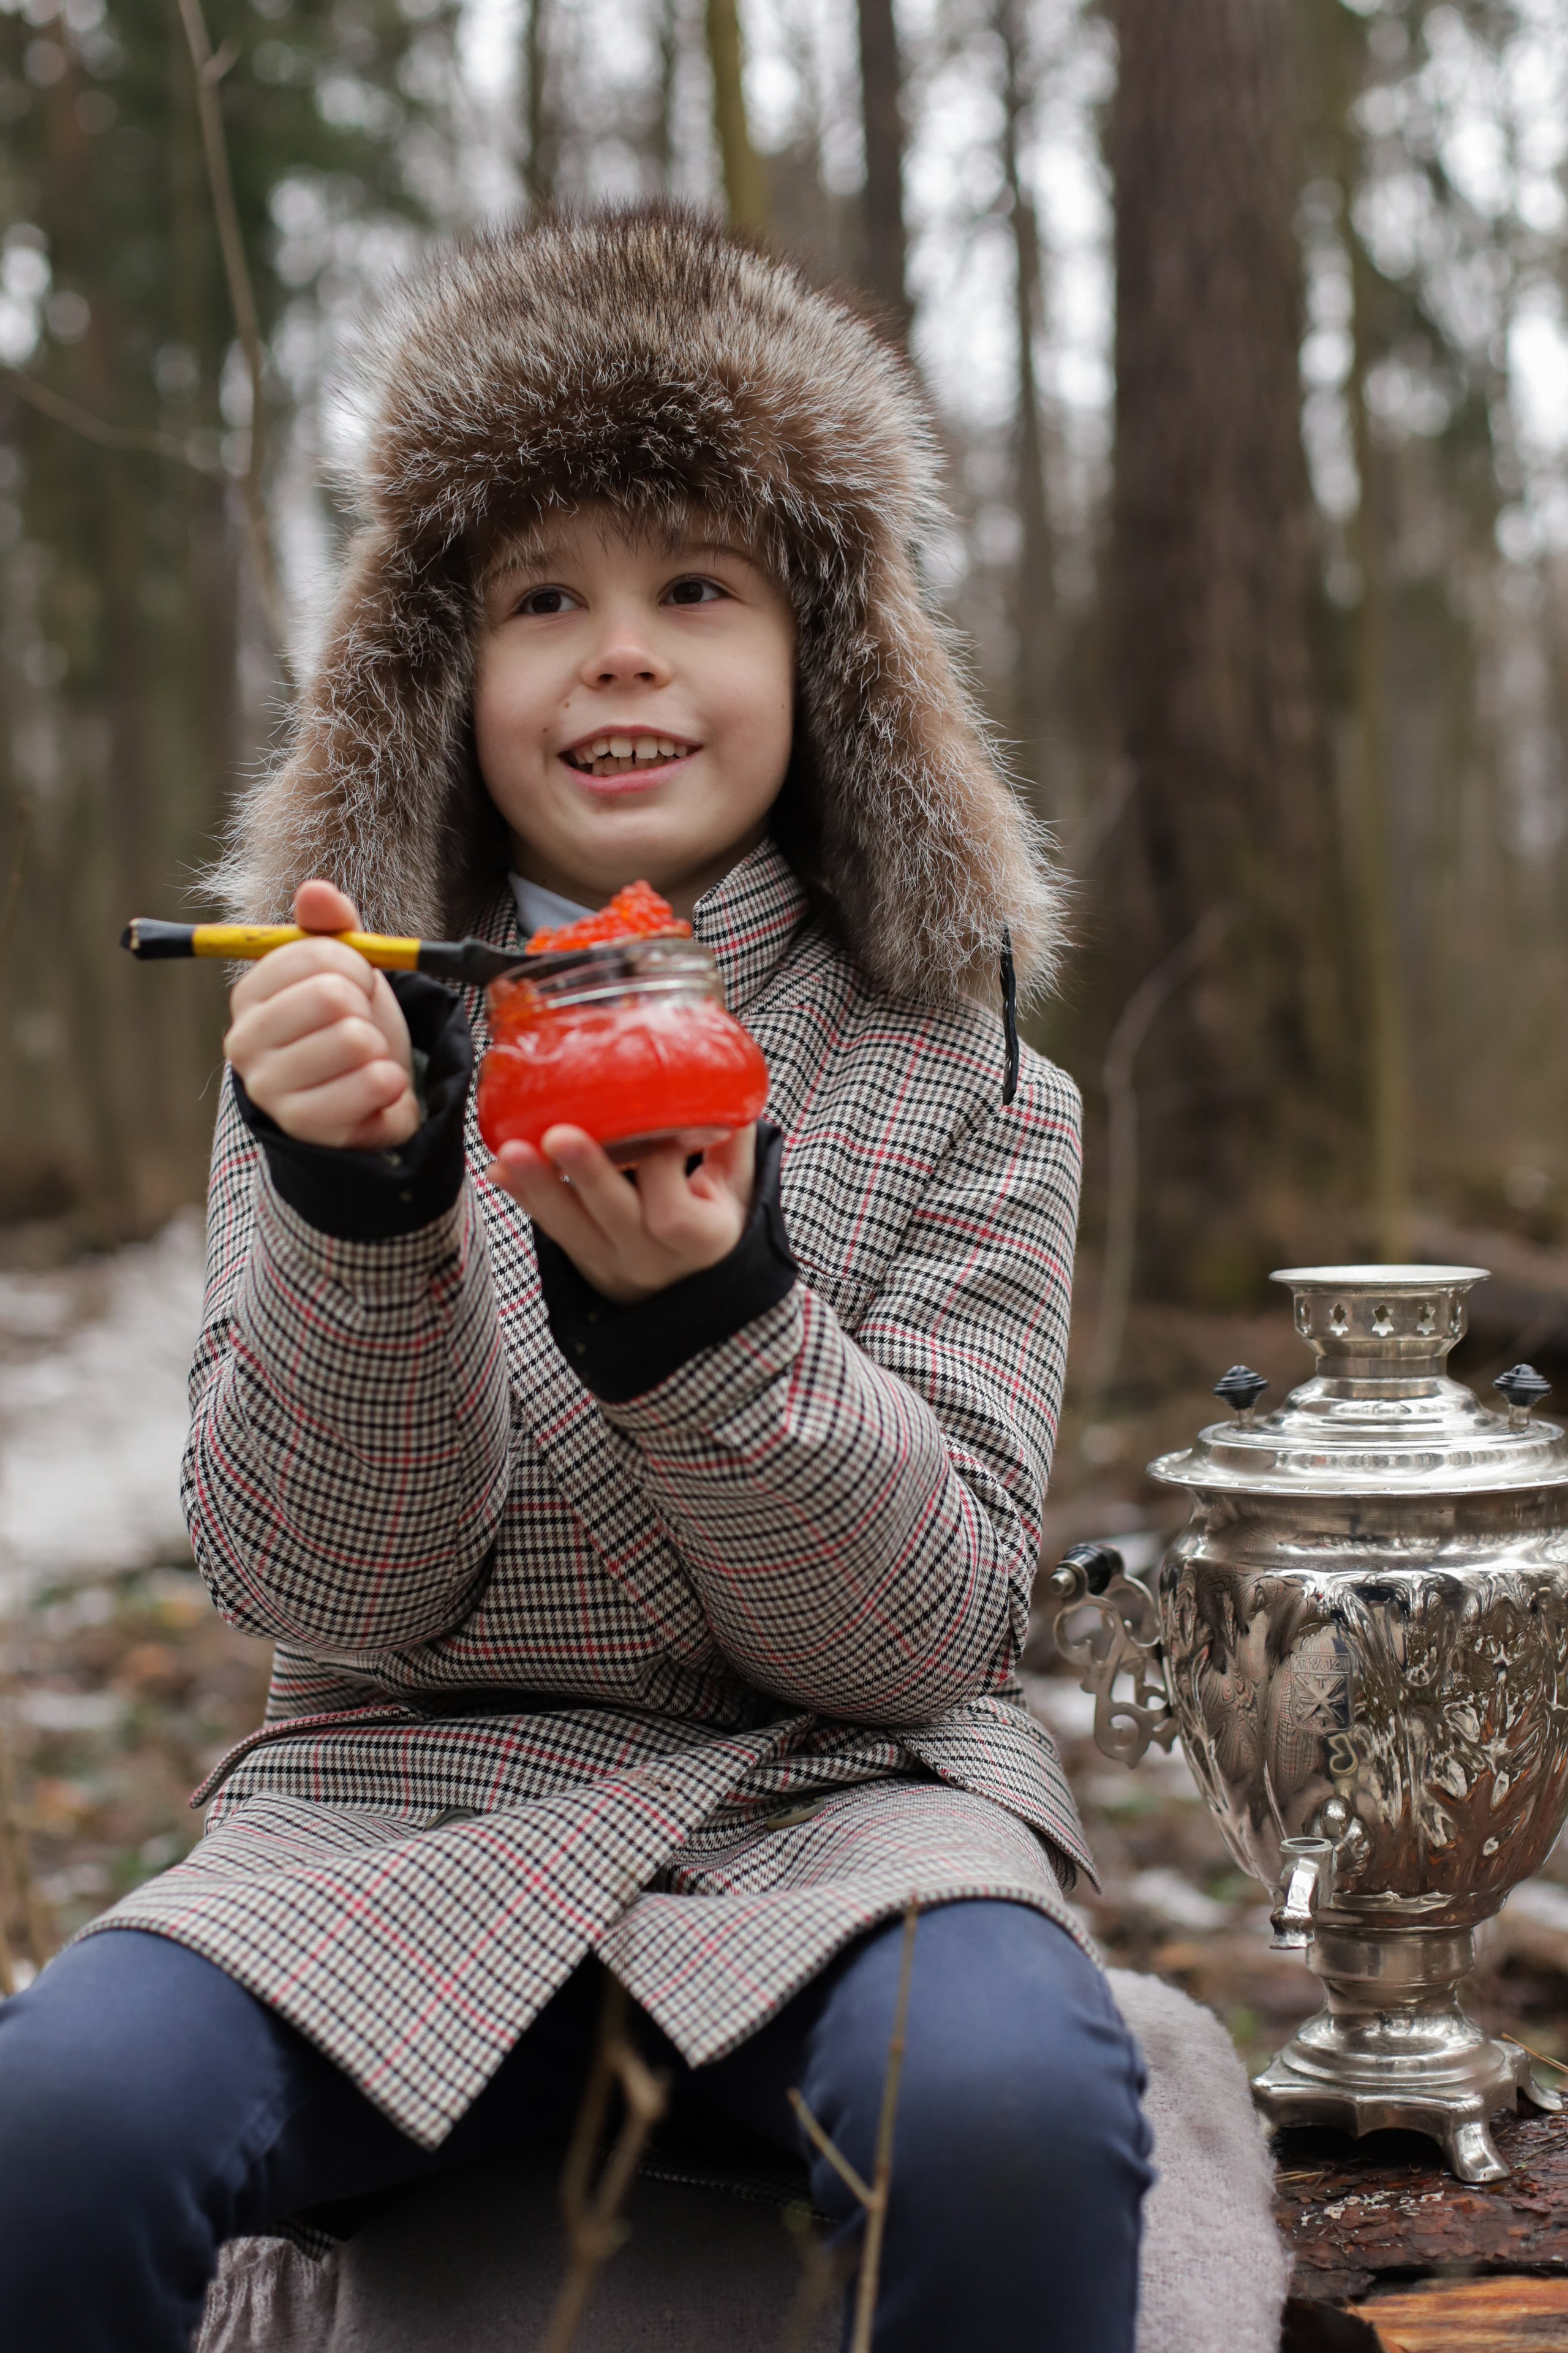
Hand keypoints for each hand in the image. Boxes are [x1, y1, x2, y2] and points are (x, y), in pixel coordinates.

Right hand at [223, 880, 419, 1149]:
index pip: (310, 952)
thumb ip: (332, 930)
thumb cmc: (350, 1028)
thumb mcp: (347, 973)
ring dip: (378, 1047)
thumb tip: (316, 891)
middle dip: (366, 1007)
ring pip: (352, 1040)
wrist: (370, 1098)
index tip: (356, 983)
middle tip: (362, 1025)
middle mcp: (244, 1040)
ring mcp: (268, 1087)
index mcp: (251, 994)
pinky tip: (379, 1088)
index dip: (354, 964)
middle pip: (330, 996)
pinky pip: (370, 1084)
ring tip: (366, 1059)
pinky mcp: (301, 1125)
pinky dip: (389, 1082)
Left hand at [489, 1125, 755, 1303]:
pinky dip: (523, 1197)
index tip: (659, 1122)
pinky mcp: (580, 1257)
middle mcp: (652, 1256)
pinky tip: (498, 1169)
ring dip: (537, 1185)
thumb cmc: (715, 1221)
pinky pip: (548, 1228)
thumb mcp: (738, 1191)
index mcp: (702, 1239)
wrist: (691, 1287)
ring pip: (570, 1226)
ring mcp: (610, 1261)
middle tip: (559, 1135)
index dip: (661, 1159)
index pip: (674, 1202)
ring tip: (511, 1151)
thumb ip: (731, 1142)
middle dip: (586, 1174)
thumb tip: (726, 1083)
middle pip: (616, 1215)